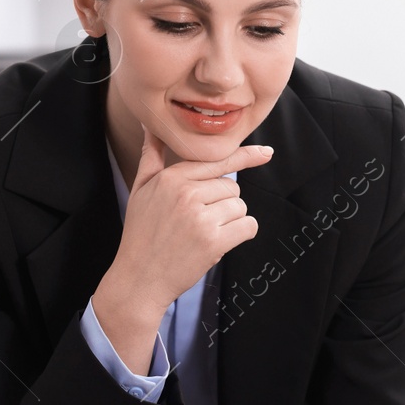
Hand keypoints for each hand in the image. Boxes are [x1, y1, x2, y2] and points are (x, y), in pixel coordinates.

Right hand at [91, 125, 272, 371]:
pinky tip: (220, 242)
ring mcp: (201, 218)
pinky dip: (241, 234)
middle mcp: (187, 194)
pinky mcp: (214, 241)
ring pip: (240, 206)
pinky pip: (248, 226)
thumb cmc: (141, 234)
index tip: (265, 153)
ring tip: (202, 233)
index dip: (244, 157)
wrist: (139, 279)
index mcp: (171, 179)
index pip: (217, 161)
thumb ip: (151, 156)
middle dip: (222, 204)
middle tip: (197, 222)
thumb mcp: (140, 189)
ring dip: (230, 221)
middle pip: (232, 186)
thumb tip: (150, 126)